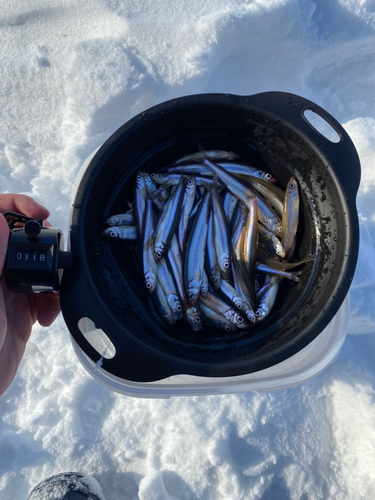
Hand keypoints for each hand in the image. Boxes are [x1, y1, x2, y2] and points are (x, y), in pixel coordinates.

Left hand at [0, 194, 60, 395]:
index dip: (15, 205)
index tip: (39, 214)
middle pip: (22, 237)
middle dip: (44, 243)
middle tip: (54, 257)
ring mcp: (7, 288)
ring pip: (38, 264)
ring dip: (52, 276)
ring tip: (52, 294)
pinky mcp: (22, 308)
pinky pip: (44, 292)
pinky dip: (53, 300)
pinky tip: (47, 315)